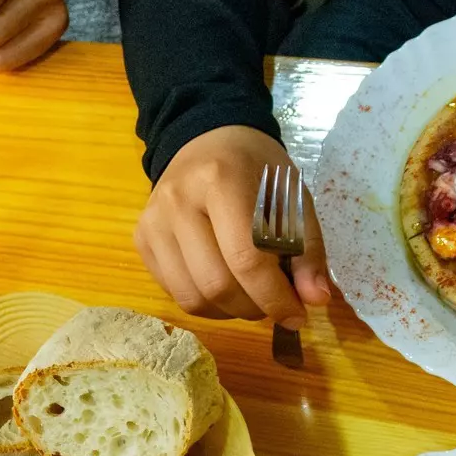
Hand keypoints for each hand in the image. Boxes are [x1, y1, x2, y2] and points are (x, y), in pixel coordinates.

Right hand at [137, 125, 331, 326]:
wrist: (207, 140)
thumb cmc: (256, 169)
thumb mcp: (293, 198)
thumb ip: (306, 250)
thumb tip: (313, 300)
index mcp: (221, 181)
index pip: (246, 258)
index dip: (274, 296)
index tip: (298, 315)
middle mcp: (178, 201)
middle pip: (216, 284)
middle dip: (253, 308)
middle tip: (274, 304)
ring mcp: (153, 221)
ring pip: (191, 297)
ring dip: (228, 311)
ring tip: (250, 297)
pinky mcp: (141, 238)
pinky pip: (173, 291)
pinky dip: (205, 302)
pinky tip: (224, 285)